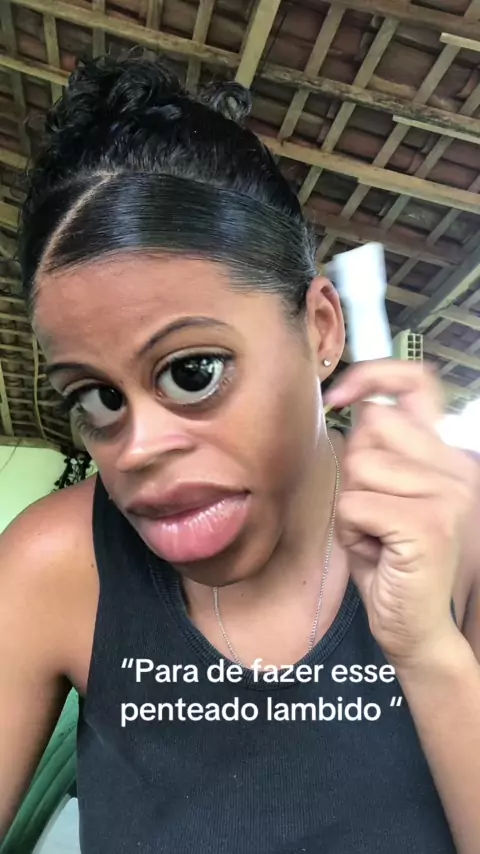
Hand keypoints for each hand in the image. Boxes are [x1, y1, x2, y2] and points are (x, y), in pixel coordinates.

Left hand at [325, 360, 477, 669]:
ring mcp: (447, 493)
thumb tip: (354, 407)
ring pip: (359, 466)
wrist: (415, 626)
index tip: (340, 392)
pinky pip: (355, 504)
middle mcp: (456, 468)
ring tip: (374, 535)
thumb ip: (377, 451)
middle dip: (355, 468)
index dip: (375, 375)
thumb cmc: (390, 561)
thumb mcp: (382, 494)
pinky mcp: (429, 522)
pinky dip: (351, 531)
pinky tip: (376, 552)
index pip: (418, 385)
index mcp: (445, 456)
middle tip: (371, 512)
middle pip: (372, 425)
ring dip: (351, 506)